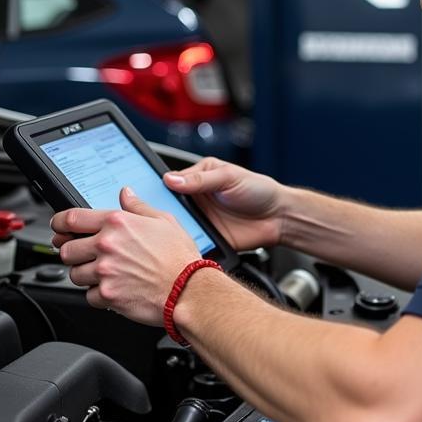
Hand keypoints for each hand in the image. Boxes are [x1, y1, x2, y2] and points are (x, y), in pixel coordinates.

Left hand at [50, 187, 201, 324]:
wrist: (190, 290)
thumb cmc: (180, 258)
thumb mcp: (164, 221)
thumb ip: (138, 206)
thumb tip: (125, 194)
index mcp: (117, 223)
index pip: (70, 218)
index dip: (58, 223)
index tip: (58, 228)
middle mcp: (107, 245)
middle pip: (66, 249)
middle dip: (73, 253)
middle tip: (86, 256)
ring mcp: (105, 272)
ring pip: (74, 274)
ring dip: (85, 275)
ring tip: (105, 274)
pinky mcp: (107, 295)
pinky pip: (88, 296)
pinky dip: (98, 295)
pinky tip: (115, 289)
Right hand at [163, 157, 285, 250]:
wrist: (278, 217)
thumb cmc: (259, 190)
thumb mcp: (229, 177)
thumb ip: (200, 179)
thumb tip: (171, 179)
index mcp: (197, 178)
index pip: (168, 182)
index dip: (156, 188)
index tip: (143, 193)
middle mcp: (195, 199)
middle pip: (167, 206)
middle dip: (158, 211)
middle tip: (151, 215)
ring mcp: (200, 220)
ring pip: (175, 226)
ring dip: (169, 229)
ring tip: (163, 231)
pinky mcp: (207, 239)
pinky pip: (190, 243)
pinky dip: (183, 245)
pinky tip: (180, 244)